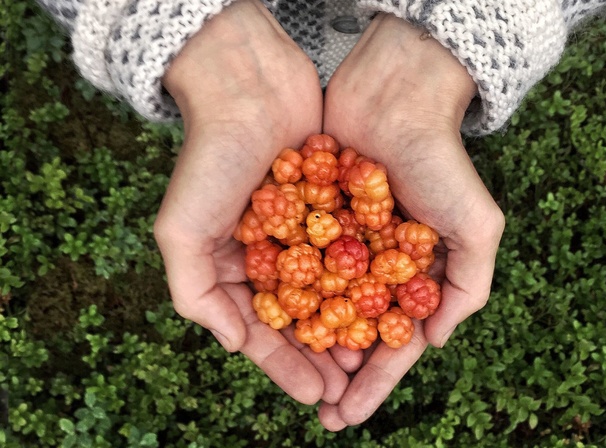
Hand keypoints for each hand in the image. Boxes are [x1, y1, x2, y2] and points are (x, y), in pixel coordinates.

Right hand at [155, 0, 347, 405]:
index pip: (262, 329)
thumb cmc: (210, 158)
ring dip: (350, 325)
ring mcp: (304, 229)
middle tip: (349, 388)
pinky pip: (355, 250)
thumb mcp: (181, 230)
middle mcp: (269, 252)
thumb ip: (196, 294)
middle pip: (302, 317)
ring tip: (374, 359)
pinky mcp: (334, 203)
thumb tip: (236, 344)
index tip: (315, 397)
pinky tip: (392, 306)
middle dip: (322, 355)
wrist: (249, 87)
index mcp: (232, 265)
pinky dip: (370, 279)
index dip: (285, 366)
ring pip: (333, 290)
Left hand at [319, 14, 504, 428]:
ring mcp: (340, 243)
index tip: (350, 417)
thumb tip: (434, 342)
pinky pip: (292, 264)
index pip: (394, 341)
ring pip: (318, 306)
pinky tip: (263, 325)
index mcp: (415, 275)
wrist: (394, 97)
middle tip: (318, 412)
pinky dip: (281, 294)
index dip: (375, 382)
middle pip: (352, 332)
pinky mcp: (309, 217)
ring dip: (306, 344)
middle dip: (337, 374)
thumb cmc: (440, 161)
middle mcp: (375, 265)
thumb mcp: (476, 225)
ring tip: (290, 381)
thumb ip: (469, 286)